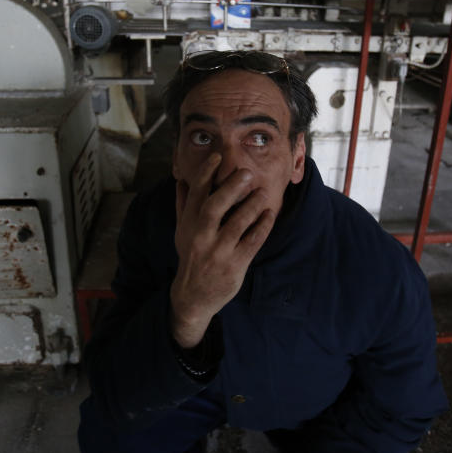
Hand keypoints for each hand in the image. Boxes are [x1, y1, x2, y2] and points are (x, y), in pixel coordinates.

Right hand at [170, 153, 276, 348]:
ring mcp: (218, 252)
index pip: (196, 194)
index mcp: (188, 224)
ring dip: (252, 205)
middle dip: (231, 187)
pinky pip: (252, 242)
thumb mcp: (182, 231)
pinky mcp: (235, 265)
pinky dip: (262, 227)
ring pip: (237, 224)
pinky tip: (270, 214)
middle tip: (247, 172)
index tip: (218, 156)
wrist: (193, 296)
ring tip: (264, 191)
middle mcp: (201, 236)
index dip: (206, 173)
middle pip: (215, 207)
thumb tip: (181, 178)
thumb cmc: (191, 257)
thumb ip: (184, 205)